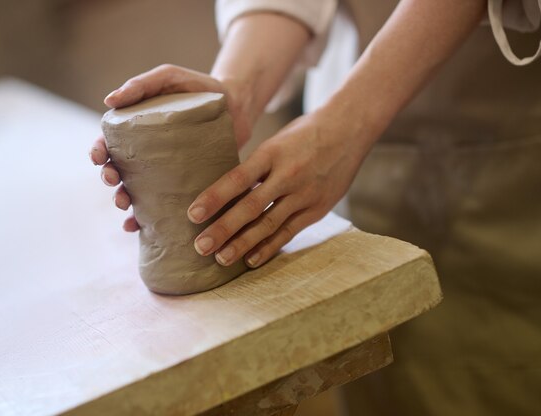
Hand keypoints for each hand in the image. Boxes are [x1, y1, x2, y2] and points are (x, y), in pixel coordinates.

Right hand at [89, 64, 253, 231]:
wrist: (236, 104)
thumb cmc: (199, 88)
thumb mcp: (169, 78)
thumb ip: (142, 84)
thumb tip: (109, 100)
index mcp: (136, 130)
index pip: (110, 143)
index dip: (99, 152)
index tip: (98, 158)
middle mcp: (146, 154)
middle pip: (118, 170)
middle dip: (109, 178)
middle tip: (113, 180)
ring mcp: (164, 172)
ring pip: (135, 192)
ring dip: (123, 202)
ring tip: (124, 205)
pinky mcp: (184, 185)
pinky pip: (162, 206)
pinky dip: (146, 219)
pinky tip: (139, 227)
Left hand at [187, 105, 371, 267]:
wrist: (348, 129)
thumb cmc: (304, 134)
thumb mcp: (275, 142)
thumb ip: (254, 166)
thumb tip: (223, 191)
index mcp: (272, 153)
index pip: (237, 178)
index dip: (214, 198)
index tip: (193, 215)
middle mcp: (287, 174)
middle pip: (250, 206)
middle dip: (223, 229)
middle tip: (200, 246)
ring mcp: (304, 194)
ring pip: (269, 224)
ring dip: (243, 243)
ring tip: (221, 258)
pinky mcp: (317, 208)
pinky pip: (290, 231)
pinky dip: (269, 247)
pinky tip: (251, 259)